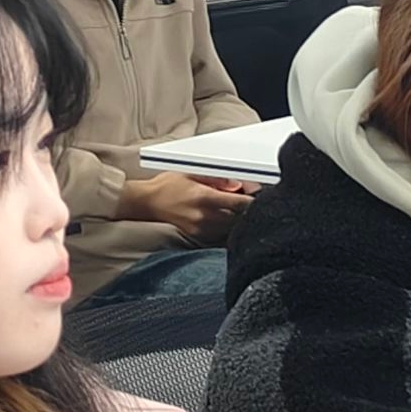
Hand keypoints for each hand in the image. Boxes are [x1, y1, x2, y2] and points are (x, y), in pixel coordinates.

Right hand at [122, 170, 247, 239]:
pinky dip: (228, 228)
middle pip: (239, 218)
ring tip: (238, 210)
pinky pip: (222, 235)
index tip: (263, 197)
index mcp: (204, 197)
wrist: (147, 202)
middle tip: (253, 201)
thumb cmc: (169, 185)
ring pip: (232, 229)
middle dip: (248, 211)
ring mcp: (201, 229)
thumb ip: (218, 180)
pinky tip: (228, 219)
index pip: (239, 203)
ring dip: (239, 220)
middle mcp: (204, 216)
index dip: (254, 201)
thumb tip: (239, 185)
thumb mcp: (193, 174)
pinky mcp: (198, 237)